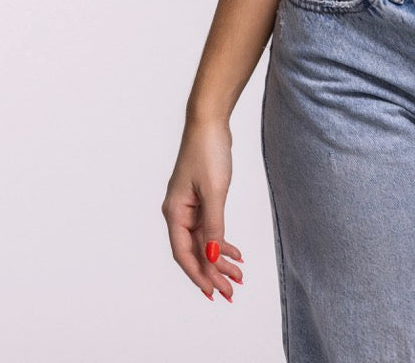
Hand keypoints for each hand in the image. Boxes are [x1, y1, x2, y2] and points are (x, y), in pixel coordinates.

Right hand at [162, 116, 244, 301]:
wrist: (210, 122)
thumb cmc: (208, 152)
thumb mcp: (215, 191)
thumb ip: (214, 225)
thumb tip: (213, 255)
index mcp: (175, 212)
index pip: (184, 253)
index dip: (198, 274)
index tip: (213, 292)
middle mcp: (179, 213)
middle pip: (195, 251)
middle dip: (213, 272)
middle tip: (231, 292)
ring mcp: (190, 206)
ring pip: (205, 241)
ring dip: (220, 259)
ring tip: (238, 277)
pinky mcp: (202, 198)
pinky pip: (210, 228)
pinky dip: (222, 241)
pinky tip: (235, 253)